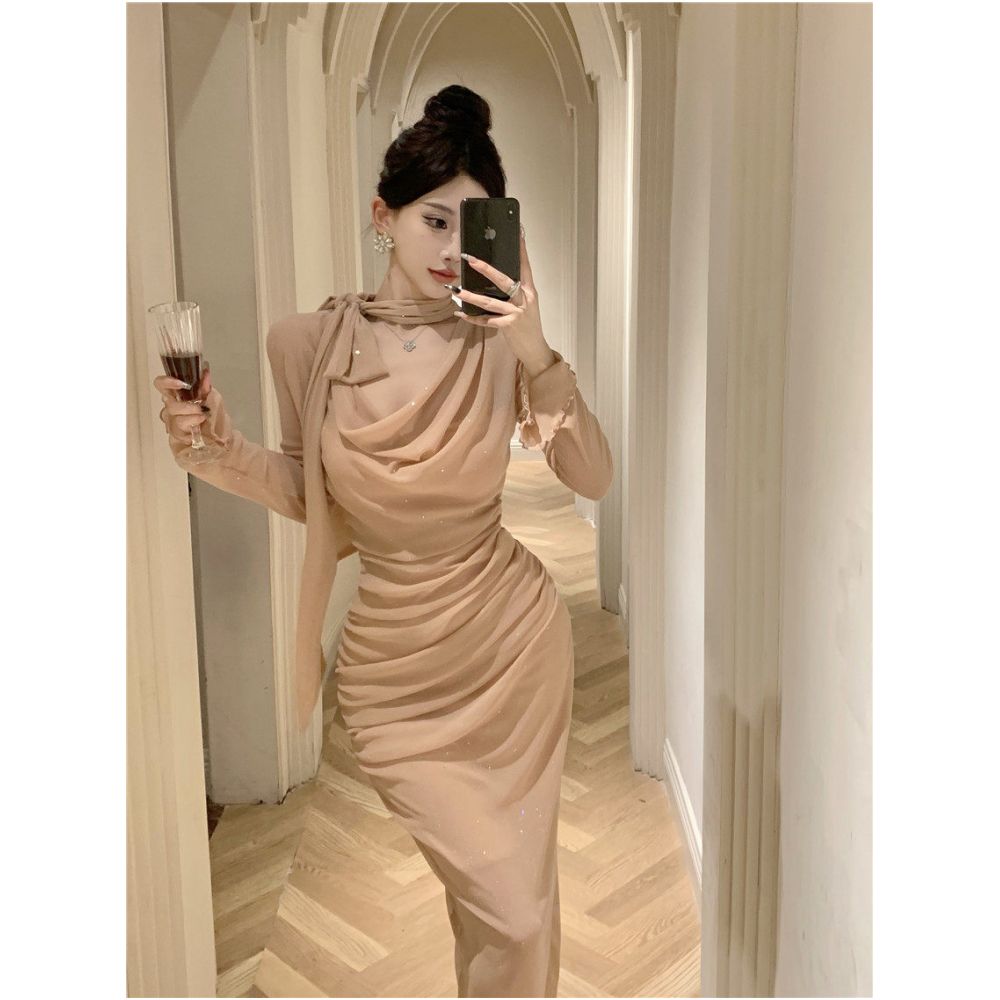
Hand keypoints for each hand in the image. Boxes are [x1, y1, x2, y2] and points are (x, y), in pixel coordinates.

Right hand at [153, 365, 215, 443]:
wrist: (219, 433)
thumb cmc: (211, 413)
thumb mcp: (212, 397)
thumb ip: (205, 386)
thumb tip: (205, 372)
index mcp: (176, 394)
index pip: (160, 384)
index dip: (166, 382)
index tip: (181, 384)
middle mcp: (171, 407)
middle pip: (169, 405)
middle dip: (187, 407)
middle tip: (201, 408)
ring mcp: (172, 422)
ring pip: (175, 420)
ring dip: (192, 418)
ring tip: (203, 417)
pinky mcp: (178, 436)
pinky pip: (180, 433)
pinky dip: (192, 430)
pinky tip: (199, 428)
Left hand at [449, 226, 552, 372]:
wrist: (535, 349)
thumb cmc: (528, 325)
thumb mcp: (527, 305)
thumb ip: (516, 292)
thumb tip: (497, 278)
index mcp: (529, 291)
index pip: (525, 266)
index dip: (521, 250)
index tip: (518, 233)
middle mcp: (524, 299)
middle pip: (504, 280)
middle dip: (486, 269)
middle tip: (470, 259)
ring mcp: (517, 313)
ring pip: (490, 302)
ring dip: (471, 296)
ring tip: (456, 290)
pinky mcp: (509, 326)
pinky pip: (487, 321)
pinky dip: (473, 318)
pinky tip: (460, 314)